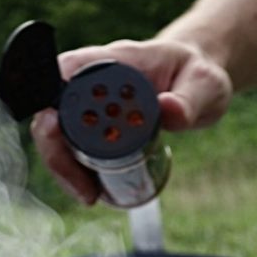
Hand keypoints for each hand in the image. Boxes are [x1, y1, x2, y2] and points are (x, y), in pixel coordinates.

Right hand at [30, 38, 232, 203]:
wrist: (196, 81)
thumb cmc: (198, 75)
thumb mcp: (205, 86)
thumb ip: (189, 99)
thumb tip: (167, 110)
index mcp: (113, 60)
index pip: (66, 72)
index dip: (53, 102)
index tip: (57, 133)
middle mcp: (92, 81)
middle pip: (51, 111)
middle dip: (57, 152)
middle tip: (83, 188)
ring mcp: (91, 105)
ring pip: (58, 136)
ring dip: (65, 169)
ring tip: (89, 196)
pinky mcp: (94, 127)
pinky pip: (74, 149)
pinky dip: (78, 172)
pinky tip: (94, 191)